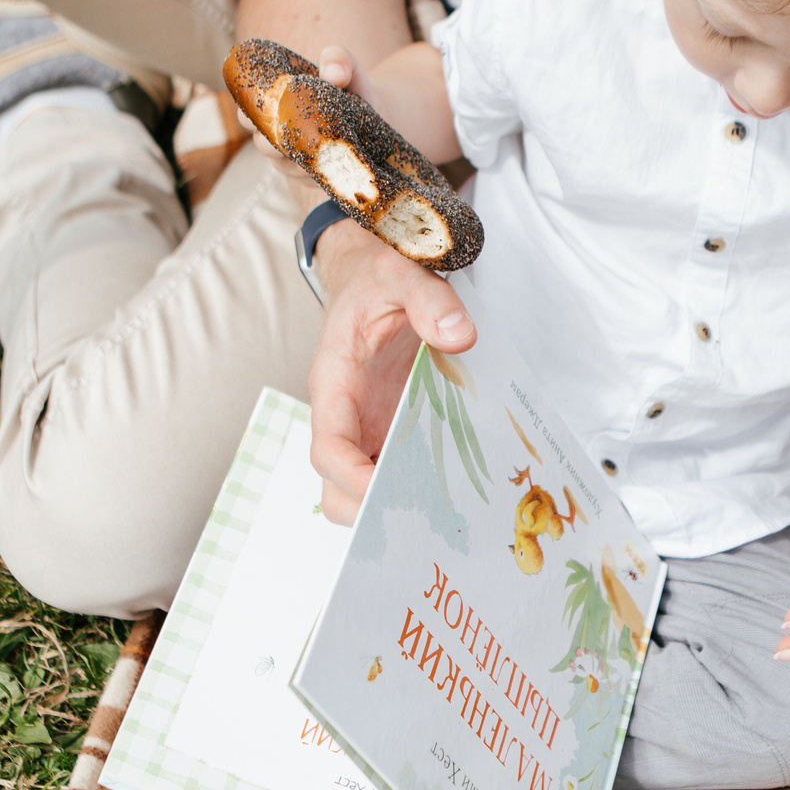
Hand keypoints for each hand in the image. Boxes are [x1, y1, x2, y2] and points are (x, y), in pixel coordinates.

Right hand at [239, 43, 360, 185]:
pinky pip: (308, 181)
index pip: (247, 113)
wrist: (376, 113)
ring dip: (297, 161)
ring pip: (285, 167)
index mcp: (273, 106)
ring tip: (319, 152)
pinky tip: (332, 166)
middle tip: (290, 137)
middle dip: (272, 143)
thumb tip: (334, 74)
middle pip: (262, 145)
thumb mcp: (345, 66)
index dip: (248, 114)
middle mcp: (277, 136)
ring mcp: (293, 160)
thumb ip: (337, 59)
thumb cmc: (350, 86)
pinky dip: (318, 174)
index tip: (263, 112)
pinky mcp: (312, 178)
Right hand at [306, 218, 474, 522]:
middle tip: (428, 516)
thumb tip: (460, 336)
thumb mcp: (401, 273)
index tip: (387, 489)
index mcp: (336, 383)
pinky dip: (420, 487)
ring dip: (398, 505)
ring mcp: (367, 426)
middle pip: (336, 487)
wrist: (372, 275)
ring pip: (362, 489)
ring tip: (448, 509)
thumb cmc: (377, 278)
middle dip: (370, 511)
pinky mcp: (390, 428)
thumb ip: (430, 300)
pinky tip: (459, 490)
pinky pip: (396, 470)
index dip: (352, 477)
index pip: (328, 448)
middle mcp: (346, 415)